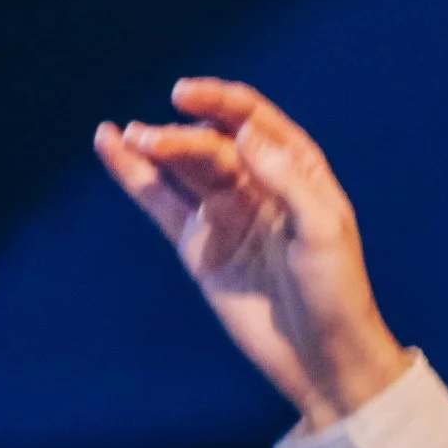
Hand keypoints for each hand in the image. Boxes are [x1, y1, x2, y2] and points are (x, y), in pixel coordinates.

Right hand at [95, 78, 412, 431]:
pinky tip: (111, 145)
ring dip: (155, 148)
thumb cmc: (336, 289)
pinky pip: (162, 203)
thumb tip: (245, 132)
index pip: (253, 120)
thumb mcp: (322, 230)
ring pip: (183, 169)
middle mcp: (259, 185)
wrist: (321, 353)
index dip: (219, 101)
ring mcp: (226, 215)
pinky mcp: (200, 247)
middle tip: (149, 139)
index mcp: (298, 170)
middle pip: (212, 144)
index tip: (184, 94)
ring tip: (128, 136)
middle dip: (181, 137)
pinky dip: (135, 176)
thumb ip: (285, 179)